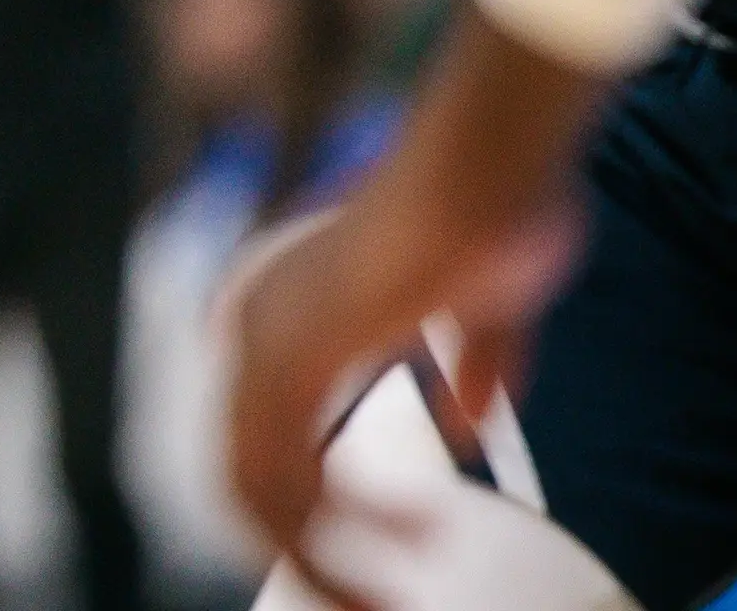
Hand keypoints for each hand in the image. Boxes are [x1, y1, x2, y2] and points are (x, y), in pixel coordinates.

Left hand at [224, 14, 604, 601]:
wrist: (485, 169)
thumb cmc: (492, 212)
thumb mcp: (485, 311)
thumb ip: (470, 369)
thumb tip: (463, 426)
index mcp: (289, 309)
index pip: (264, 433)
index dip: (311, 503)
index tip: (377, 550)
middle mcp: (258, 323)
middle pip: (244, 473)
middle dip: (305, 549)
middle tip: (368, 602)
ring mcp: (264, 339)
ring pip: (254, 491)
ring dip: (322, 559)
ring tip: (383, 601)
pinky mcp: (291, 358)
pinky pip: (282, 480)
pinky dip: (332, 535)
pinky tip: (397, 559)